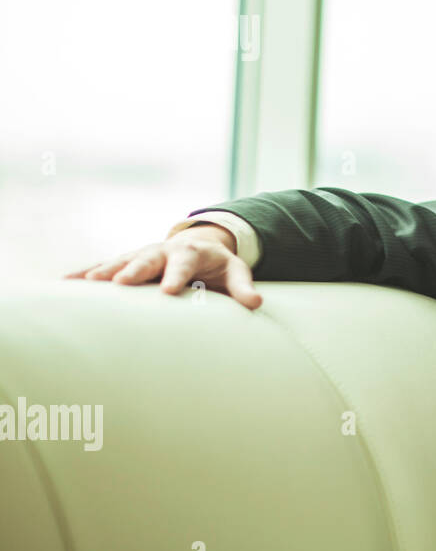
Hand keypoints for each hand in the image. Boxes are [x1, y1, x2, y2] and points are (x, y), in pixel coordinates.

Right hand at [63, 224, 262, 310]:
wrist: (202, 246)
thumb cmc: (218, 265)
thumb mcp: (235, 272)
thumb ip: (243, 288)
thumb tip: (256, 303)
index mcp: (190, 253)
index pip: (184, 264)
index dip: (176, 276)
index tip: (168, 291)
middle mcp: (163, 251)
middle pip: (148, 259)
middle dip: (134, 270)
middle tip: (120, 283)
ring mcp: (143, 255)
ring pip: (121, 261)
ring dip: (105, 271)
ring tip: (88, 284)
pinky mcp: (128, 263)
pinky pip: (103, 267)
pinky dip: (84, 275)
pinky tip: (63, 284)